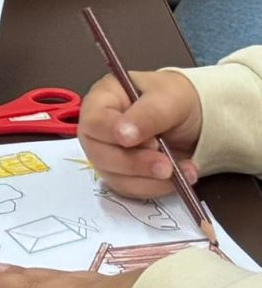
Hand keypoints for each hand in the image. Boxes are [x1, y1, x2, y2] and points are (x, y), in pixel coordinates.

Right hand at [78, 68, 202, 196]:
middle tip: (168, 167)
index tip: (151, 142)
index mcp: (101, 100)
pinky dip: (157, 188)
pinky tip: (180, 178)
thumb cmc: (175, 98)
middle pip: (100, 154)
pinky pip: (131, 189)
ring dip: (150, 180)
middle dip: (135, 164)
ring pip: (115, 177)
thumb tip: (123, 136)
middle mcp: (97, 130)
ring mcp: (107, 154)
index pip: (94, 122)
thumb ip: (148, 115)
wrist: (194, 118)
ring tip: (184, 170)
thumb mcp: (169, 98)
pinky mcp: (122, 175)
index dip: (114, 134)